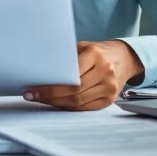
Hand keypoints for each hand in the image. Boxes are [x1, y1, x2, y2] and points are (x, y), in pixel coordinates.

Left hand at [23, 40, 143, 110]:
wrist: (125, 58)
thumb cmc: (98, 51)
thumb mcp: (83, 47)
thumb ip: (66, 59)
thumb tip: (40, 71)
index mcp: (95, 55)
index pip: (70, 77)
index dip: (50, 87)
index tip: (32, 89)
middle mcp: (105, 72)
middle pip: (73, 92)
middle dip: (49, 96)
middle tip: (32, 96)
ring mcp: (109, 88)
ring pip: (78, 103)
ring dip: (56, 103)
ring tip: (41, 99)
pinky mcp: (110, 100)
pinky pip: (85, 108)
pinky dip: (69, 107)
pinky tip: (57, 103)